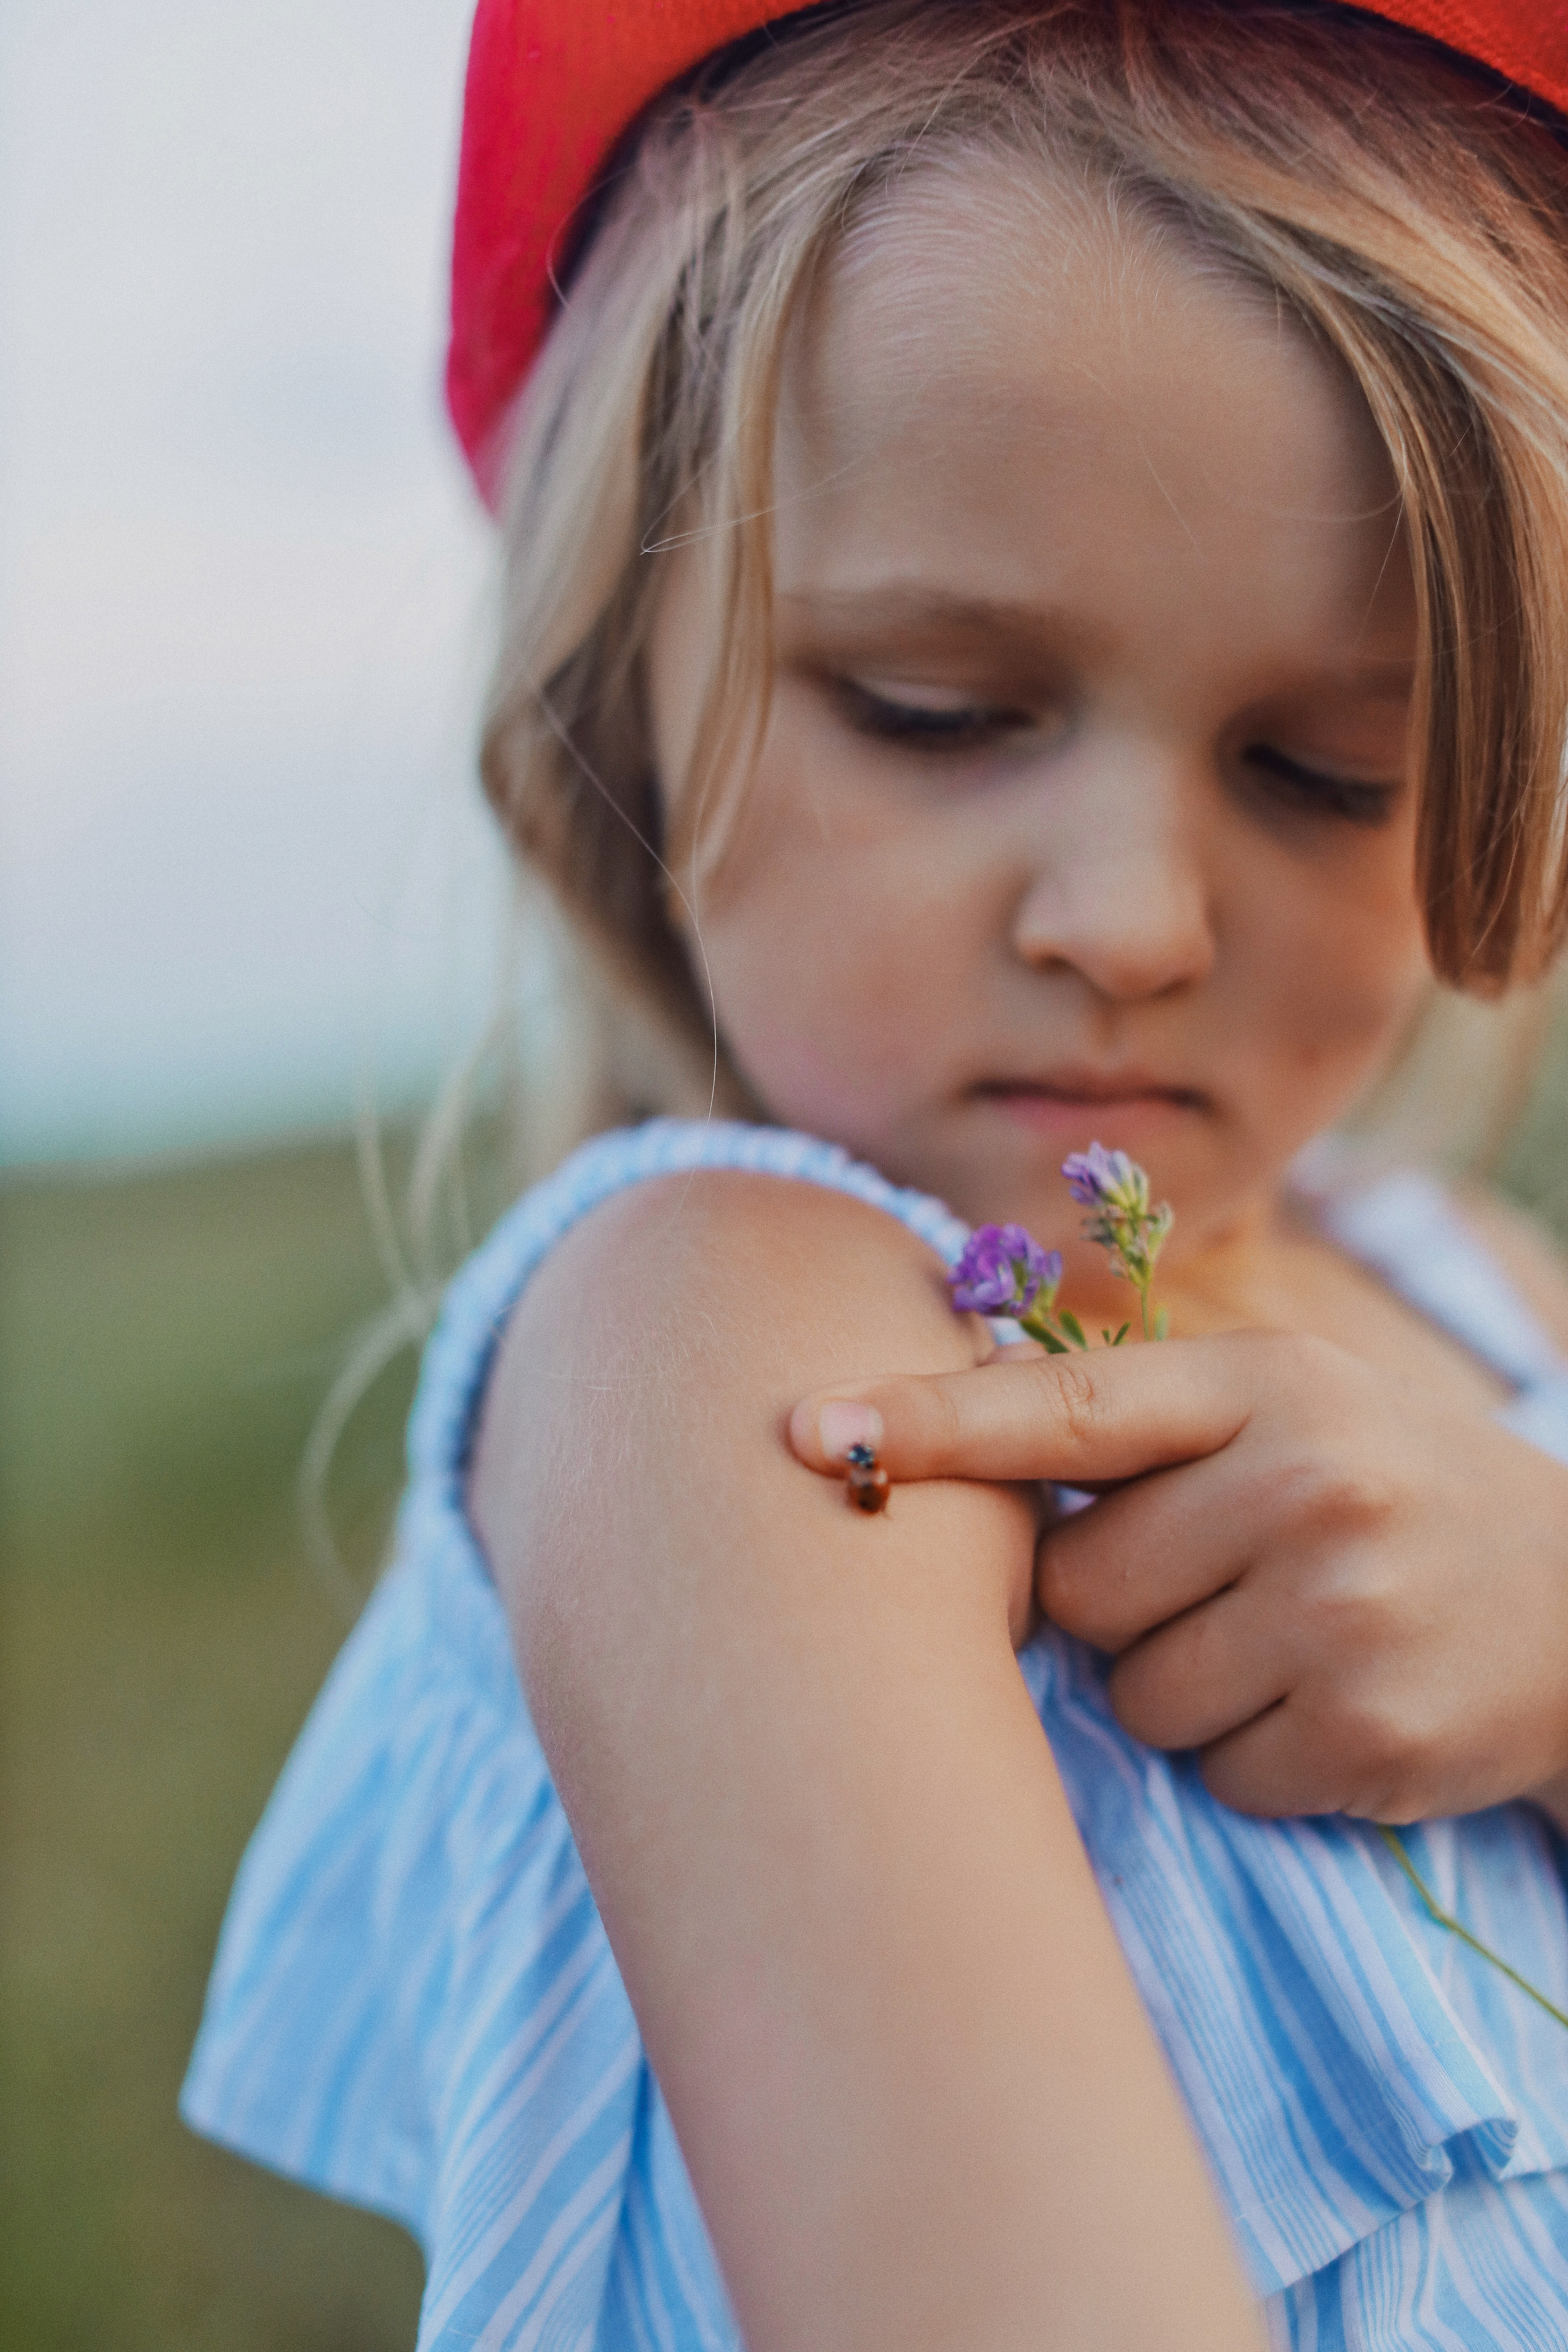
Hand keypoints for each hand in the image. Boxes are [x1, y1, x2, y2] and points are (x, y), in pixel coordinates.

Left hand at [789, 1332, 1567, 1825]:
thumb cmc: (1390, 1486)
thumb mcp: (1292, 1405)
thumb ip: (1144, 1419)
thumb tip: (944, 1434)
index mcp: (1267, 1386)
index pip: (1065, 1408)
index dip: (929, 1423)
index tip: (807, 1429)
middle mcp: (1305, 1485)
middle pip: (1078, 1589)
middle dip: (1121, 1603)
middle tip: (1226, 1577)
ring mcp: (1343, 1615)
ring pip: (1135, 1694)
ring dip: (1185, 1686)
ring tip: (1289, 1638)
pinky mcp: (1371, 1738)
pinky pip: (1216, 1772)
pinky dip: (1255, 1755)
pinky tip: (1335, 1701)